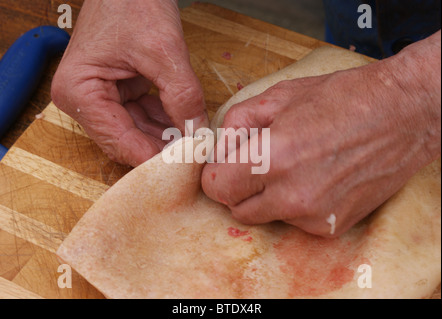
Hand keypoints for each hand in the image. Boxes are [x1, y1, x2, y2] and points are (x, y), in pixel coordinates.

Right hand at [51, 0, 207, 166]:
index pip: (119, 141)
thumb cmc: (132, 2)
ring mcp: (100, 97)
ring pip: (137, 132)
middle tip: (195, 157)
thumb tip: (197, 132)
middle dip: (162, 148)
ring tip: (196, 141)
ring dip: (166, 137)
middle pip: (126, 141)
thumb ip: (182, 94)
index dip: (154, 157)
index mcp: (79, 91)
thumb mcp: (163, 50)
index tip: (185, 165)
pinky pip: (143, 116)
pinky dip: (165, 121)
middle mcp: (83, 99)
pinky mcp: (117, 92)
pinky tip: (187, 125)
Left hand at [202, 31, 440, 236]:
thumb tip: (220, 150)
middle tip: (255, 164)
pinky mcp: (333, 227)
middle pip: (237, 208)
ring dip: (269, 196)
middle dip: (238, 187)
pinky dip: (295, 204)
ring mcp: (314, 216)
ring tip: (295, 165)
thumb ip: (237, 124)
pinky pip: (295, 221)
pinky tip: (315, 177)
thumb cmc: (343, 98)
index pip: (217, 187)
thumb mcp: (279, 96)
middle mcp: (292, 196)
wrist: (402, 113)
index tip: (224, 165)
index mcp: (273, 158)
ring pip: (266, 216)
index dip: (216, 174)